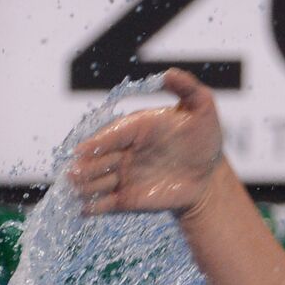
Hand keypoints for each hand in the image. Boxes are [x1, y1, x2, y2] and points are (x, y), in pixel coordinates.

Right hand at [68, 69, 226, 216]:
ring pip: (96, 182)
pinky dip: (93, 208)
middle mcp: (123, 151)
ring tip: (78, 191)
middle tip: (75, 173)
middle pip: (96, 159)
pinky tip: (84, 211)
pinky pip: (105, 204)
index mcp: (135, 127)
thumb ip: (187, 89)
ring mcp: (122, 175)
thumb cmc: (204, 138)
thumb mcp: (203, 109)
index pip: (112, 134)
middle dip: (85, 166)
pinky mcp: (126, 198)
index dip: (99, 142)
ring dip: (85, 186)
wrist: (209, 174)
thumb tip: (169, 74)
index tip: (83, 149)